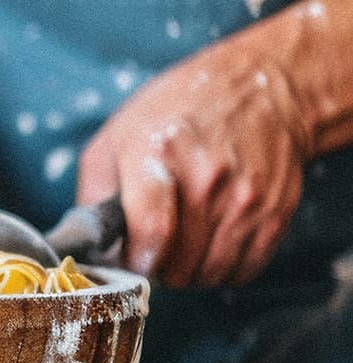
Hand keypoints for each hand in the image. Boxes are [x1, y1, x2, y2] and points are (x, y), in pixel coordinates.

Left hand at [77, 43, 311, 286]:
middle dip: (157, 267)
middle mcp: (207, 178)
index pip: (152, 232)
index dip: (135, 260)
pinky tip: (211, 243)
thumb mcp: (116, 136)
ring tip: (181, 245)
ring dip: (189, 271)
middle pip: (178, 264)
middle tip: (152, 249)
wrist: (261, 88)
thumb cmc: (177, 112)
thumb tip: (88, 245)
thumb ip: (94, 193)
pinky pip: (244, 270)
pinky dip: (223, 269)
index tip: (130, 259)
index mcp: (158, 154)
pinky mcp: (275, 212)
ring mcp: (246, 197)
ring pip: (209, 274)